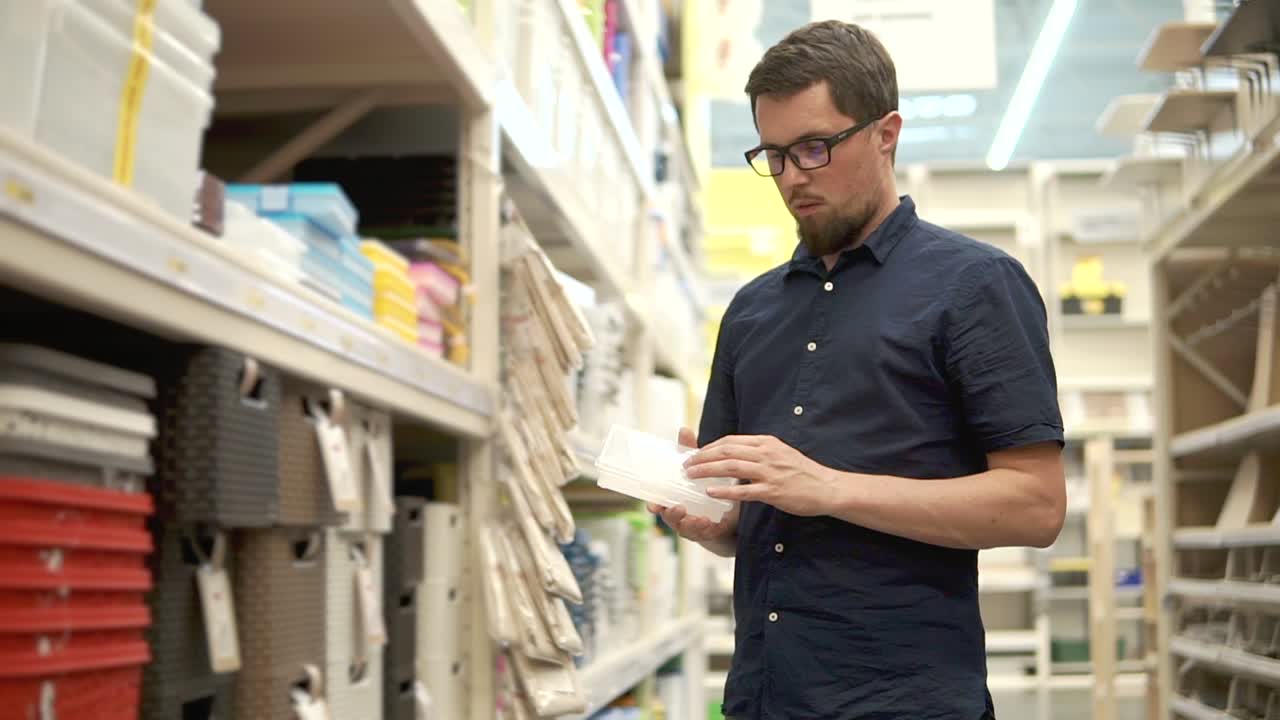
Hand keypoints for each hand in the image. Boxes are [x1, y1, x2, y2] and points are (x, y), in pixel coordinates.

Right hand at [648, 427, 736, 544]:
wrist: (728, 512)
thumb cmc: (705, 489)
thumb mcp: (699, 469)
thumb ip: (691, 452)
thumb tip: (684, 429)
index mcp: (673, 499)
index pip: (659, 502)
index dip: (654, 504)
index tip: (652, 505)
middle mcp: (679, 514)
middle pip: (670, 517)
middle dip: (671, 515)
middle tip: (678, 508)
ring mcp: (692, 525)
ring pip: (686, 528)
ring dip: (691, 523)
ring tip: (699, 518)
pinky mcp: (708, 532)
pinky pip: (704, 534)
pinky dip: (706, 529)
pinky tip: (711, 523)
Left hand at [686, 434, 834, 516]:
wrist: (827, 487)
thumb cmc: (802, 472)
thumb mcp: (779, 453)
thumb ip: (758, 451)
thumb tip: (734, 452)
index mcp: (766, 442)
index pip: (731, 440)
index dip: (709, 446)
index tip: (695, 453)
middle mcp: (766, 454)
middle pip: (726, 451)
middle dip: (702, 456)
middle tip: (686, 463)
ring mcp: (769, 472)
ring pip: (731, 467)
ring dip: (707, 470)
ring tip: (691, 474)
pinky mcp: (773, 491)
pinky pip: (744, 491)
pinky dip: (725, 490)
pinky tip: (710, 491)